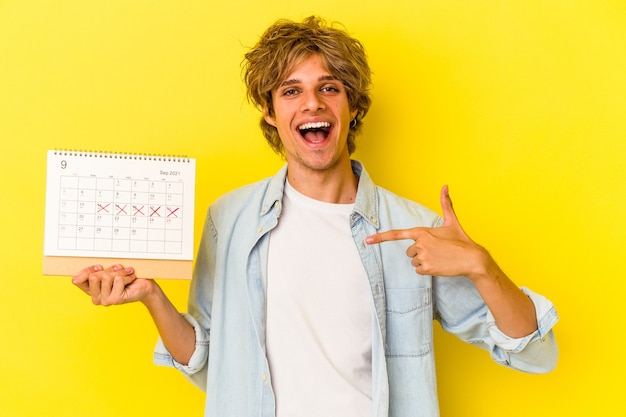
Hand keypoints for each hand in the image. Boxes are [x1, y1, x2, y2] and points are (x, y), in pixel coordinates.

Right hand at [72, 264, 155, 305]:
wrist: (144, 286)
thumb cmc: (126, 277)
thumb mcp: (108, 271)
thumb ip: (96, 271)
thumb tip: (93, 269)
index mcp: (91, 291)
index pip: (77, 280)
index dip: (88, 270)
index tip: (99, 267)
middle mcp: (96, 298)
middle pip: (93, 276)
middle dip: (108, 270)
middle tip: (118, 271)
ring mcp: (105, 300)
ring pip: (106, 277)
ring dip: (119, 272)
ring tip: (126, 274)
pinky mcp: (116, 299)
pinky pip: (118, 280)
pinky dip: (126, 276)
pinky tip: (130, 279)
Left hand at [365, 185, 489, 278]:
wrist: (472, 259)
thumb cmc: (461, 240)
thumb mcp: (451, 221)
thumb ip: (446, 204)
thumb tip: (445, 186)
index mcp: (422, 231)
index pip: (397, 234)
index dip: (380, 237)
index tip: (367, 241)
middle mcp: (420, 243)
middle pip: (409, 251)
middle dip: (420, 252)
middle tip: (436, 250)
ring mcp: (423, 256)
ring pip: (413, 261)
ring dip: (424, 261)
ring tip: (439, 257)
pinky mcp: (427, 268)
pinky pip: (419, 270)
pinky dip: (427, 270)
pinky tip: (439, 265)